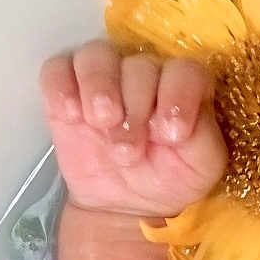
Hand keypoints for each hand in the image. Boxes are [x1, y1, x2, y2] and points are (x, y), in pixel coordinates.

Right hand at [39, 42, 226, 216]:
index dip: (177, 95)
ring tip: (102, 123)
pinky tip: (72, 116)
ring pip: (96, 55)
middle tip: (129, 149)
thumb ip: (202, 140)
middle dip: (135, 106)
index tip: (170, 134)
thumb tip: (178, 123)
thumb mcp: (201, 169)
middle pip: (139, 66)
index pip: (184, 70)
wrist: (125, 203)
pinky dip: (61, 88)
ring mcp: (103, 79)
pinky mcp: (67, 90)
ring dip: (99, 87)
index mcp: (183, 88)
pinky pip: (57, 69)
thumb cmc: (170, 179)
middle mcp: (145, 75)